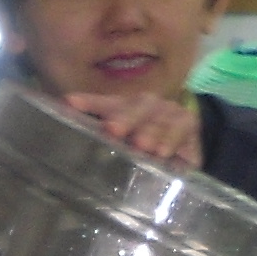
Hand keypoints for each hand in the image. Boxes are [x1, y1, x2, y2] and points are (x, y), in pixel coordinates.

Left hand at [67, 92, 200, 169]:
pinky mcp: (189, 124)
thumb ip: (98, 132)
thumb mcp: (124, 138)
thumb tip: (68, 117)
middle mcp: (148, 104)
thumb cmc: (147, 140)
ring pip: (158, 119)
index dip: (89, 102)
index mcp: (126, 105)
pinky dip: (171, 141)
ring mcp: (169, 112)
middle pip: (136, 107)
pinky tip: (163, 153)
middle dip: (124, 118)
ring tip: (141, 145)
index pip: (107, 102)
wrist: (186, 140)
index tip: (70, 104)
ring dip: (150, 132)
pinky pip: (180, 130)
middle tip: (112, 130)